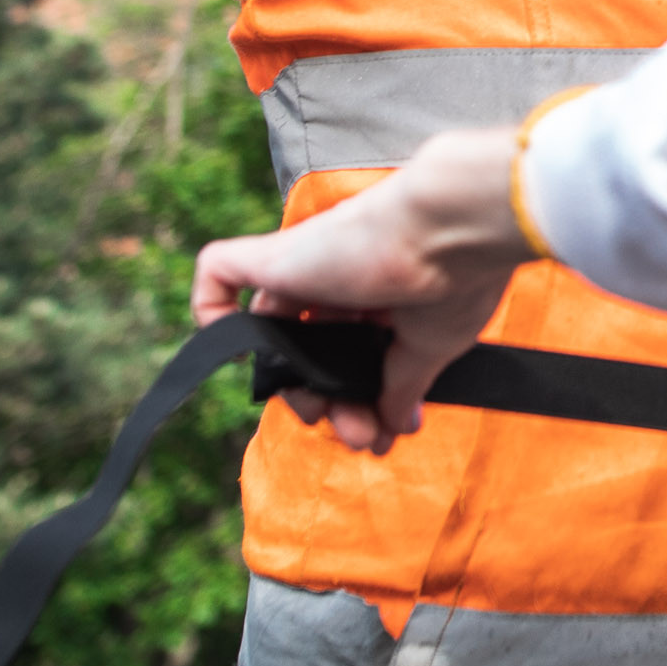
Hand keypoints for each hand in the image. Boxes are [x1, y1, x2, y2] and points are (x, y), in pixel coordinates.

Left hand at [191, 127, 534, 455]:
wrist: (452, 229)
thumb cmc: (455, 279)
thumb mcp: (432, 347)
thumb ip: (404, 387)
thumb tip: (396, 426)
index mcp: (382, 295)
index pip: (351, 356)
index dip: (360, 399)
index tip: (382, 434)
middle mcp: (340, 279)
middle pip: (311, 352)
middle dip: (331, 403)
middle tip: (357, 436)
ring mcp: (305, 268)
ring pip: (273, 334)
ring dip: (291, 388)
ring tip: (323, 416)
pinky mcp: (276, 256)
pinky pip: (219, 273)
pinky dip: (211, 310)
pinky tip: (231, 352)